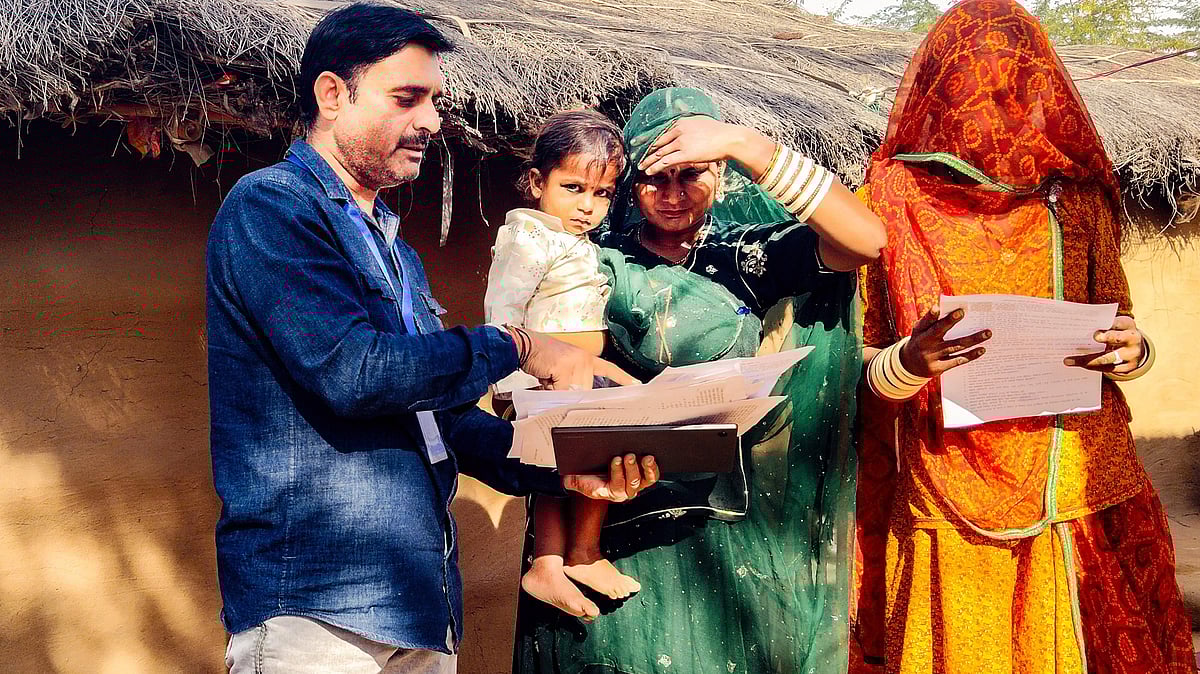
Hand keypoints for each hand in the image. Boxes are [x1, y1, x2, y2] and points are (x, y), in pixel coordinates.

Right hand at [518, 328, 637, 390]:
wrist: (525, 346)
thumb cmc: (541, 358)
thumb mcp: (562, 372)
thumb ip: (572, 384)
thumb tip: (574, 400)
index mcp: (586, 358)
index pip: (609, 368)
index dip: (623, 378)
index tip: (636, 384)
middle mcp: (585, 359)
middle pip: (586, 390)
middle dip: (570, 392)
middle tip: (555, 381)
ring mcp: (577, 363)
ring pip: (574, 392)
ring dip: (558, 391)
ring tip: (549, 377)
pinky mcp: (566, 367)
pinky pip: (562, 390)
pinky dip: (552, 389)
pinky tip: (547, 377)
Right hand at [563, 454, 659, 501]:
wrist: (595, 478)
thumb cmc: (588, 478)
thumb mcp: (577, 480)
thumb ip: (572, 481)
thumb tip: (567, 479)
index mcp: (610, 492)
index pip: (616, 486)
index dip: (617, 473)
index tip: (614, 459)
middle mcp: (625, 491)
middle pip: (632, 482)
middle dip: (630, 468)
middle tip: (628, 455)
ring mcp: (636, 485)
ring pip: (644, 480)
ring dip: (646, 469)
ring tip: (645, 458)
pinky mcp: (644, 478)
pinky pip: (651, 477)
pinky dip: (653, 468)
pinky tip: (651, 459)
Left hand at [639, 118, 771, 175]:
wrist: (729, 139)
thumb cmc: (718, 134)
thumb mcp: (701, 124)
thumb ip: (690, 127)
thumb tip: (686, 129)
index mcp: (681, 123)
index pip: (660, 132)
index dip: (648, 139)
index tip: (638, 143)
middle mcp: (678, 131)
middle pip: (657, 142)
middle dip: (645, 151)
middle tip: (636, 156)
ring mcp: (681, 142)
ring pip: (660, 153)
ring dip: (649, 161)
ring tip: (641, 167)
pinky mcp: (685, 153)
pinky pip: (666, 161)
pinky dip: (656, 167)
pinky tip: (649, 171)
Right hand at [899, 308, 990, 376]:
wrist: (910, 365)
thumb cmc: (921, 341)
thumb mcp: (921, 330)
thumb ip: (932, 321)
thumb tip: (951, 310)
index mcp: (920, 331)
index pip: (925, 321)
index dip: (931, 315)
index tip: (938, 307)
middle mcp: (924, 343)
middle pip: (938, 331)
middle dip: (949, 321)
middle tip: (962, 312)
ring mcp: (931, 356)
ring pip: (954, 346)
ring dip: (972, 339)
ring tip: (987, 333)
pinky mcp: (938, 368)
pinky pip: (957, 360)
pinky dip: (970, 355)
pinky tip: (982, 349)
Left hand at [1064, 315, 1142, 372]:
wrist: (1136, 346)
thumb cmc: (1118, 331)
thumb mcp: (1115, 324)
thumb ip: (1103, 325)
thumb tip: (1079, 328)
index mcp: (1128, 325)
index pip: (1118, 323)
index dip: (1107, 328)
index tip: (1095, 334)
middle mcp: (1133, 339)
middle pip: (1115, 339)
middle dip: (1100, 341)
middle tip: (1081, 345)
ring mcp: (1132, 355)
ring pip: (1108, 359)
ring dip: (1087, 360)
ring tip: (1069, 361)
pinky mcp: (1129, 367)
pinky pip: (1108, 369)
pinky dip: (1093, 367)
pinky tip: (1080, 365)